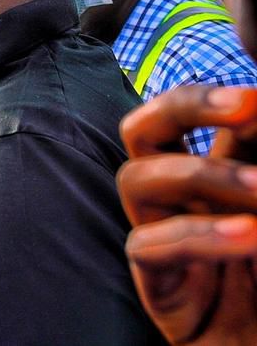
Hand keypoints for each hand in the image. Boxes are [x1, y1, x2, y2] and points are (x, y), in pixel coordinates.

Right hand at [118, 85, 256, 344]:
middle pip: (142, 129)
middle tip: (243, 103)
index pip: (190, 116)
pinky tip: (250, 235)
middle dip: (185, 104)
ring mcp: (162, 238)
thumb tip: (254, 109)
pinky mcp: (157, 285)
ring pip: (136, 178)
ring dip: (202, 172)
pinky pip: (149, 246)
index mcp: (213, 175)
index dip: (216, 97)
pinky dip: (200, 234)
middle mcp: (178, 200)